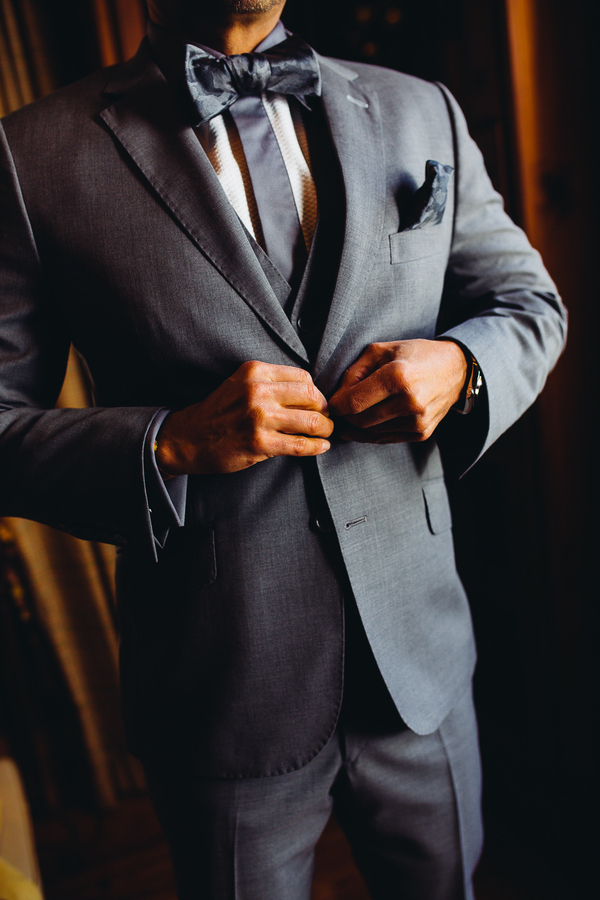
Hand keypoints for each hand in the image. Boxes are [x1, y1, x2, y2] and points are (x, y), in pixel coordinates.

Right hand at [155, 360, 333, 474]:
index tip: (317, 403)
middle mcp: (258, 391)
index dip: (315, 392)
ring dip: (325, 429)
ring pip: (312, 421)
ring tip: (326, 433)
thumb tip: (311, 393)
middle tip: (326, 418)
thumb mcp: (241, 384)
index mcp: (255, 372)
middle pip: (312, 396)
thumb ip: (271, 383)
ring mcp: (259, 418)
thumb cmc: (219, 412)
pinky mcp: (260, 443)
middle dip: (325, 409)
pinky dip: (317, 447)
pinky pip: (301, 445)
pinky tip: (320, 446)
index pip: (303, 378)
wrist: (190, 438)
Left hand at [328, 339, 467, 443]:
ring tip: (357, 411)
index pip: (353, 402)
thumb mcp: (382, 351)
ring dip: (357, 425)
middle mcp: (410, 402)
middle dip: (346, 416)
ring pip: (370, 433)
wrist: (456, 369)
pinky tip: (370, 420)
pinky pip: (385, 439)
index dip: (336, 405)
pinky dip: (372, 432)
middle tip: (342, 407)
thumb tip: (338, 397)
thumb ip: (354, 372)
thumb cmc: (416, 355)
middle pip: (360, 420)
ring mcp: (418, 421)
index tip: (332, 402)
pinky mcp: (422, 433)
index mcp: (398, 376)